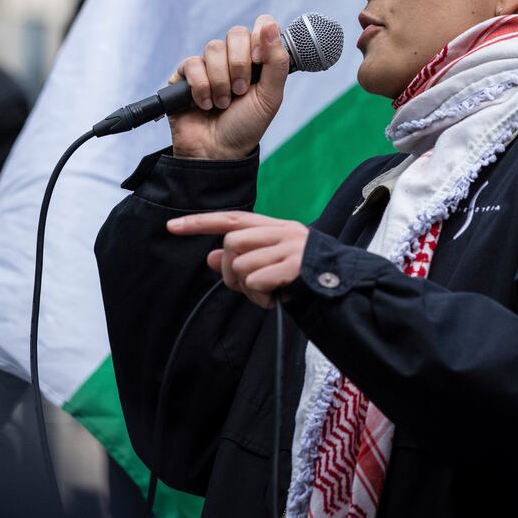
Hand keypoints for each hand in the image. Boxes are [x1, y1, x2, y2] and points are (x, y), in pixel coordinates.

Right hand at [167, 15, 290, 160]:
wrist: (218, 152)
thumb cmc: (246, 126)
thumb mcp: (271, 96)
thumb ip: (277, 61)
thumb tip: (271, 25)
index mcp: (258, 60)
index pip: (261, 26)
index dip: (260, 39)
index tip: (259, 61)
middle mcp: (233, 58)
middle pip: (236, 33)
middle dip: (239, 64)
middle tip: (240, 91)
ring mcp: (209, 65)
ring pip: (213, 48)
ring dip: (221, 81)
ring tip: (222, 103)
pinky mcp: (185, 76)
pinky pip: (192, 64)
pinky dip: (201, 87)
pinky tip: (203, 104)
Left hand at [167, 210, 307, 307]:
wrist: (346, 288)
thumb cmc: (306, 277)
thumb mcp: (272, 264)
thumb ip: (243, 258)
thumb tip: (209, 257)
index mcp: (276, 227)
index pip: (232, 218)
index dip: (200, 223)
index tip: (171, 226)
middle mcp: (283, 231)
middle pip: (232, 242)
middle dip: (229, 269)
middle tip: (245, 286)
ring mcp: (290, 247)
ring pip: (240, 263)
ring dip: (246, 287)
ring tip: (265, 294)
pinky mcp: (294, 266)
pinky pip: (255, 281)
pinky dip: (258, 296)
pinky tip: (273, 299)